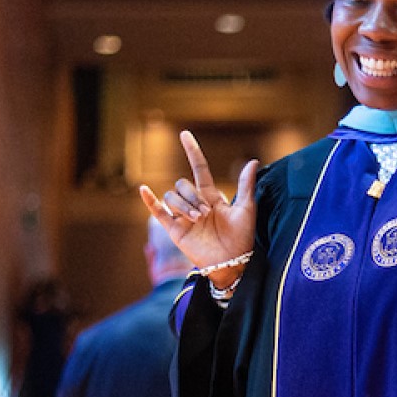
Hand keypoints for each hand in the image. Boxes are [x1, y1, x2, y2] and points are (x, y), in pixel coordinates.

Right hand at [139, 131, 260, 286]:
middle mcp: (194, 203)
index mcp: (211, 196)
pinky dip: (149, 200)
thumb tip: (252, 161)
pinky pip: (158, 211)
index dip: (192, 151)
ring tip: (197, 219)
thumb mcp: (246, 209)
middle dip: (192, 196)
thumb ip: (246, 185)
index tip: (185, 135)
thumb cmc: (242, 237)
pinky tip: (144, 189)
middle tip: (205, 213)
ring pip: (172, 197)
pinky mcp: (175, 229)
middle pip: (183, 185)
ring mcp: (183, 216)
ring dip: (183, 205)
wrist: (232, 262)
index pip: (198, 168)